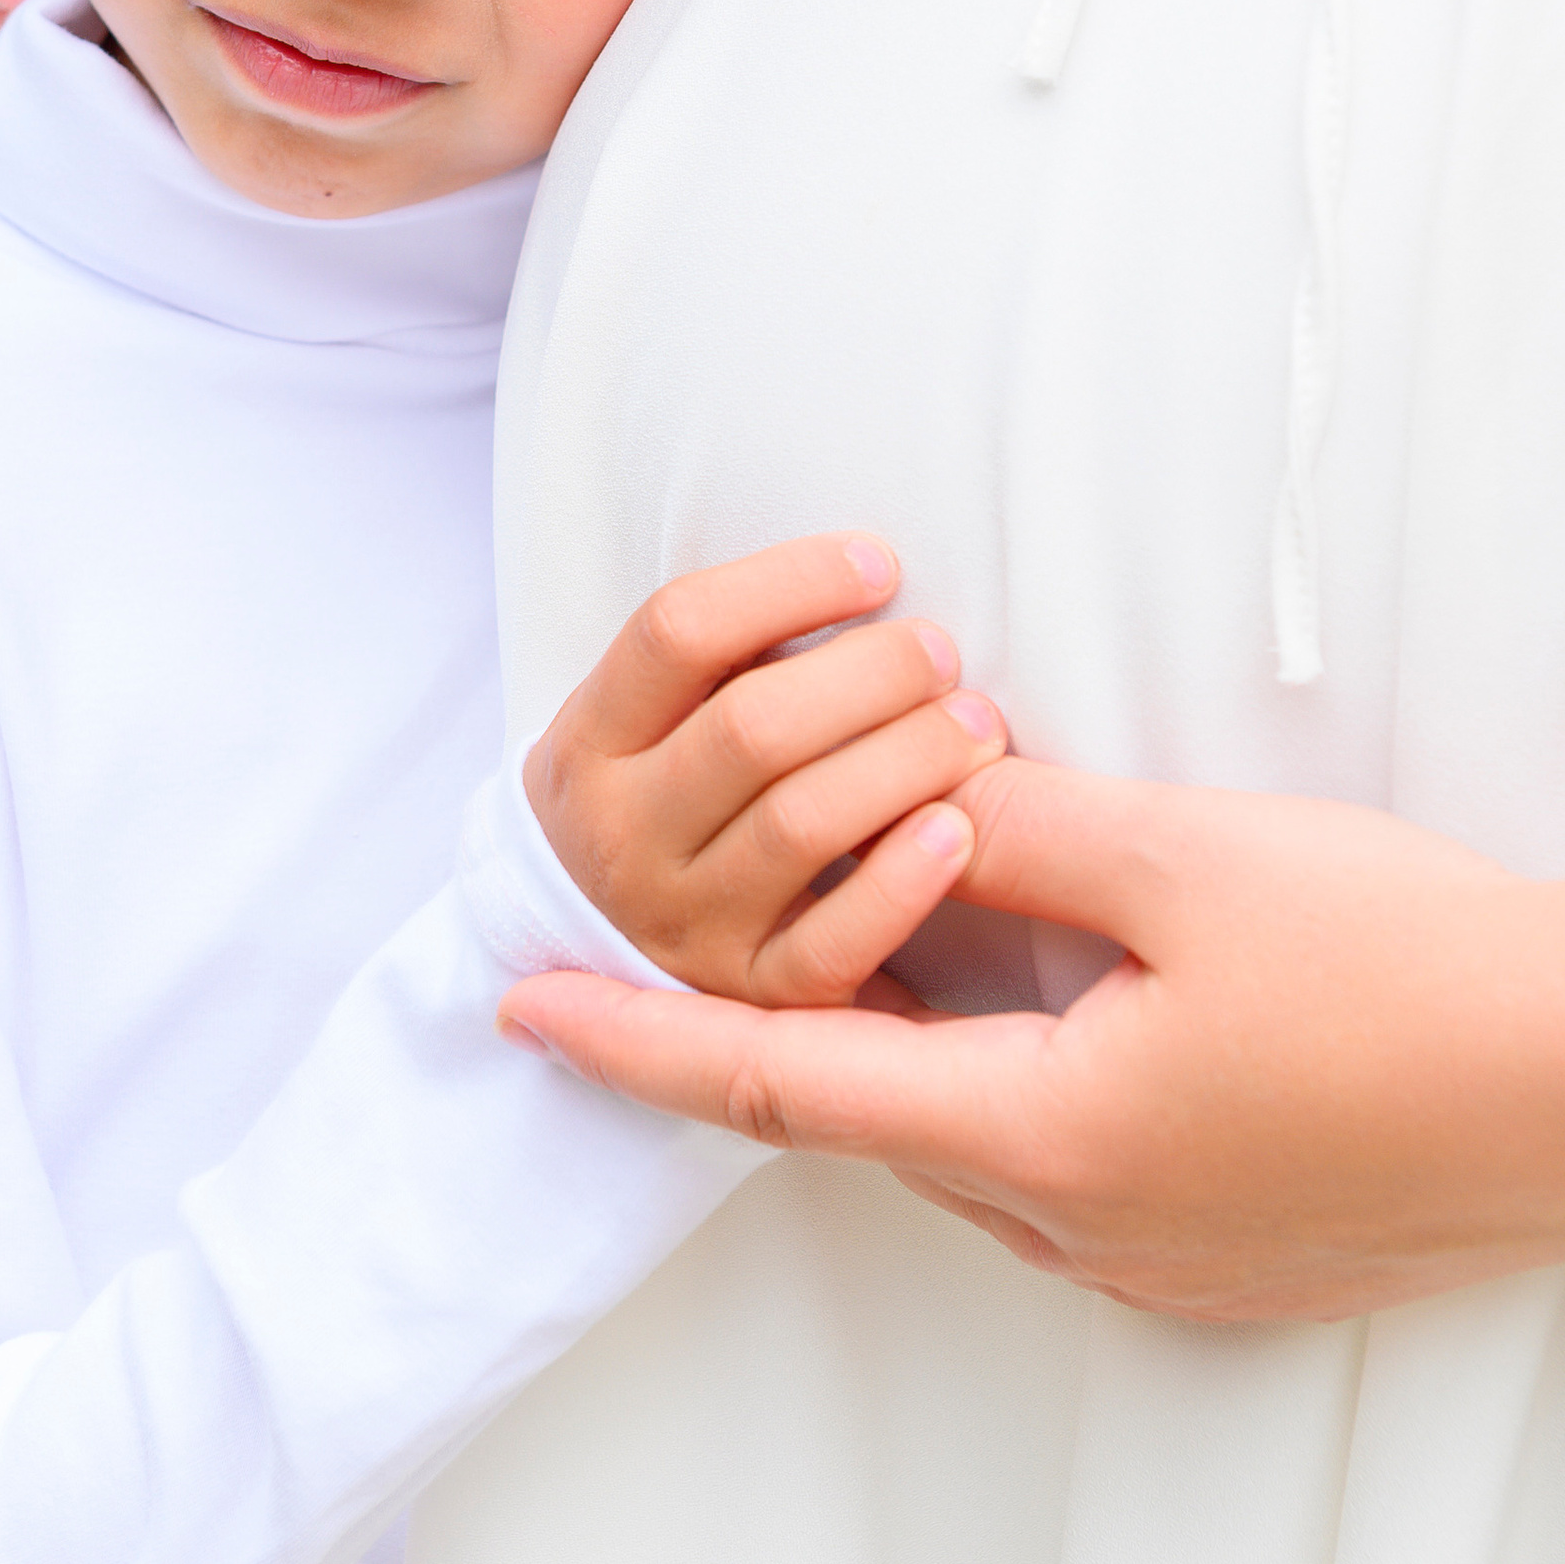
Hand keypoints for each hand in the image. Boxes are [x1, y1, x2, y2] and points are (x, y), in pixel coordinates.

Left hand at [503, 662, 1564, 1321]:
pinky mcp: (1242, 1271)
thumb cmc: (1410, 967)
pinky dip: (1027, 1099)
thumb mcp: (1186, 858)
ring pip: (983, 1153)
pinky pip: (1078, 1186)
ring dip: (930, 1058)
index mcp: (1038, 1138)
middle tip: (749, 922)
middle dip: (806, 1023)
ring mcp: (1166, 1274)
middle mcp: (1080, 1235)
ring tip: (915, 948)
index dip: (635, 1041)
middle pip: (884, 1118)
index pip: (779, 1085)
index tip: (516, 1011)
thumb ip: (1019, 828)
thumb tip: (920, 799)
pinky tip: (1080, 1021)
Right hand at [524, 534, 1006, 1004]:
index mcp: (589, 744)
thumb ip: (725, 658)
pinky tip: (957, 832)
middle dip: (869, 674)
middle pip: (751, 730)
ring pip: (799, 826)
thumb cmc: (664, 799)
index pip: (674, 632)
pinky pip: (831, 945)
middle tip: (939, 650)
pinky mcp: (748, 999)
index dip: (786, 582)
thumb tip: (868, 577)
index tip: (876, 563)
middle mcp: (621, 836)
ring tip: (975, 726)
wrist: (598, 955)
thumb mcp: (644, 723)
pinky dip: (901, 885)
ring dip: (906, 761)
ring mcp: (681, 924)